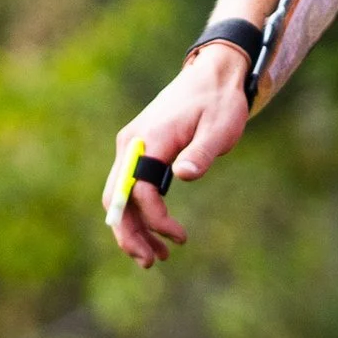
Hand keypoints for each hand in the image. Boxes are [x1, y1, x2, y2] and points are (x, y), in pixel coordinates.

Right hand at [101, 45, 251, 268]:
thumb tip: (185, 175)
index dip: (156, 218)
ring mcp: (131, 146)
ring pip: (119, 196)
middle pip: (117, 197)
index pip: (140, 188)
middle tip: (151, 262)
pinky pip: (129, 187)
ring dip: (132, 229)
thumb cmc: (220, 101)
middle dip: (129, 234)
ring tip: (155, 257)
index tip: (180, 237)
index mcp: (150, 138)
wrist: (213, 75)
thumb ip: (203, 152)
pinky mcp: (138, 150)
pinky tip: (155, 233)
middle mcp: (132, 143)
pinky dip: (137, 213)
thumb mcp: (221, 126)